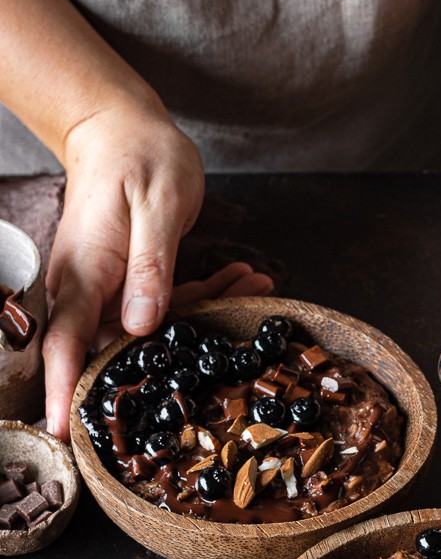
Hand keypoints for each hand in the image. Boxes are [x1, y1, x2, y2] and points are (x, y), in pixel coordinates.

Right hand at [42, 107, 272, 439]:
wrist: (120, 126)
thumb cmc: (137, 155)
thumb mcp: (157, 207)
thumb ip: (151, 268)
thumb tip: (141, 326)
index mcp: (86, 273)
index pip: (66, 344)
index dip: (65, 391)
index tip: (66, 433)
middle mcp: (88, 287)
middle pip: (115, 348)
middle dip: (174, 353)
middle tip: (236, 344)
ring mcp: (106, 285)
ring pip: (150, 327)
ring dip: (205, 312)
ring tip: (256, 281)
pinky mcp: (127, 279)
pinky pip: (163, 303)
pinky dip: (205, 293)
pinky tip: (244, 275)